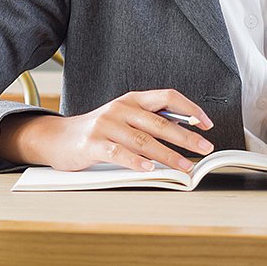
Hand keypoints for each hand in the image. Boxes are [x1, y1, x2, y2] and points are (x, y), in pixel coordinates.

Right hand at [0, 90, 213, 172]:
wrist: (59, 137)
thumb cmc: (98, 131)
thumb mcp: (124, 119)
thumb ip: (150, 123)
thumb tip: (186, 133)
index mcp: (131, 100)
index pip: (166, 96)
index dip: (189, 108)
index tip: (207, 124)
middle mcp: (120, 108)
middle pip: (159, 121)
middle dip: (185, 136)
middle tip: (204, 148)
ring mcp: (105, 125)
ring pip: (143, 140)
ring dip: (167, 155)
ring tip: (184, 166)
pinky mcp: (92, 143)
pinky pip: (118, 152)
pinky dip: (136, 161)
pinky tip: (149, 169)